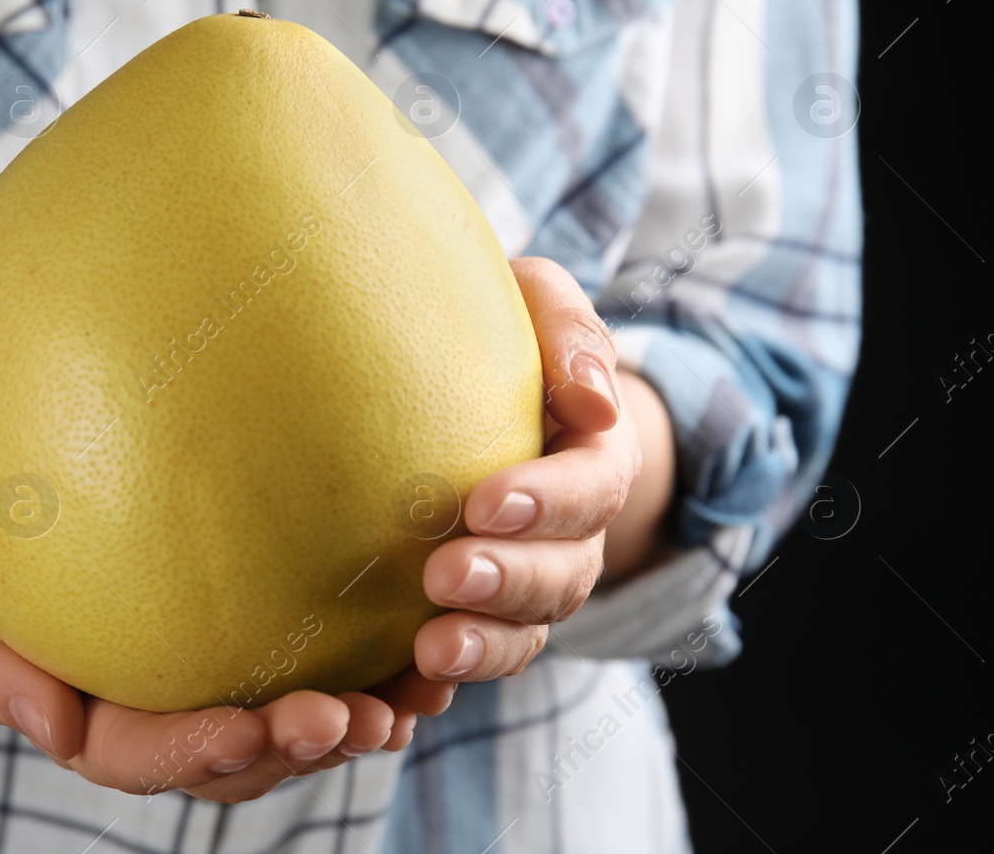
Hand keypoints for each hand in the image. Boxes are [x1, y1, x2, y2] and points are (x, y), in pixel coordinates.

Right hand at [0, 537, 451, 802]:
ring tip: (416, 694)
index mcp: (93, 720)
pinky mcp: (243, 628)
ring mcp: (206, 674)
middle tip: (360, 719)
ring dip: (353, 718)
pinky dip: (364, 657)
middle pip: (238, 754)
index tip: (249, 728)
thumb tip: (48, 729)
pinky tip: (419, 630)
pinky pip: (307, 653)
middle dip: (299, 748)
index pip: (147, 755)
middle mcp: (160, 709)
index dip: (202, 750)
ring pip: (286, 718)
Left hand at [410, 257, 674, 682]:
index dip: (547, 502)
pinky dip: (438, 688)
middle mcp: (571, 535)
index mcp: (594, 456)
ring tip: (429, 654)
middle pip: (561, 577)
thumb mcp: (537, 298)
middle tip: (442, 577)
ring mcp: (525, 583)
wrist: (473, 385)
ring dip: (483, 647)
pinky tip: (399, 696)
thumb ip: (568, 329)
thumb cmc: (504, 331)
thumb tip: (593, 399)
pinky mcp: (472, 615)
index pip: (590, 488)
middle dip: (506, 582)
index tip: (484, 502)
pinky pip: (469, 660)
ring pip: (523, 634)